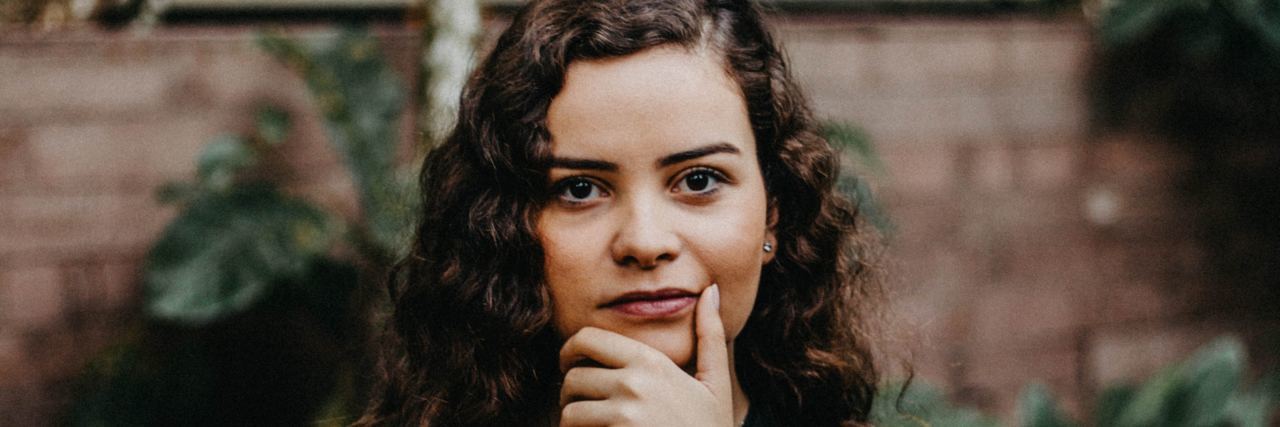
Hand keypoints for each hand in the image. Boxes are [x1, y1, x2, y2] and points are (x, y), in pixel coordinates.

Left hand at [558, 285, 733, 426]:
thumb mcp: (716, 383)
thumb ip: (711, 335)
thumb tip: (711, 290)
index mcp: (652, 362)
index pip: (586, 339)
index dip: (570, 350)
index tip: (571, 364)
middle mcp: (634, 384)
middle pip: (572, 377)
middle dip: (571, 392)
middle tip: (580, 402)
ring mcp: (622, 417)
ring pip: (569, 411)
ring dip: (572, 421)